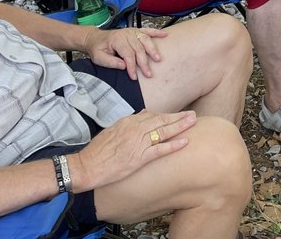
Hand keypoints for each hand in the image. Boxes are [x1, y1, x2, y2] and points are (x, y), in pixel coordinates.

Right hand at [70, 110, 195, 190]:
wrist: (87, 165)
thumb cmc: (98, 151)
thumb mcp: (112, 130)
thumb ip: (128, 122)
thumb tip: (143, 114)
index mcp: (128, 122)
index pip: (152, 115)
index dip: (166, 115)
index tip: (176, 116)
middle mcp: (135, 129)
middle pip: (161, 120)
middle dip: (178, 117)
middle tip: (192, 115)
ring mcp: (138, 143)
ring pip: (164, 131)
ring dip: (180, 126)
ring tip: (193, 122)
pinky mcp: (139, 157)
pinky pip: (160, 149)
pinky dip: (173, 145)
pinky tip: (185, 142)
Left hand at [84, 26, 167, 80]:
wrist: (95, 38)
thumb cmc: (97, 49)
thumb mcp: (98, 58)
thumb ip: (110, 62)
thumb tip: (124, 66)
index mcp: (117, 40)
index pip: (128, 54)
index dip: (132, 66)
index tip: (134, 76)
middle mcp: (126, 34)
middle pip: (138, 49)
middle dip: (144, 63)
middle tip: (148, 74)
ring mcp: (132, 31)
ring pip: (145, 40)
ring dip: (152, 50)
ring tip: (157, 59)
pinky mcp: (135, 31)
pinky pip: (148, 31)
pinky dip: (157, 32)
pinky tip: (165, 35)